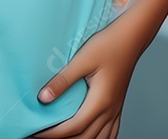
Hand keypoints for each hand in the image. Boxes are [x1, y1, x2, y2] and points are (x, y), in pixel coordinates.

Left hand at [30, 17, 142, 138]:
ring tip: (62, 137)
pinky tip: (89, 136)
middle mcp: (110, 110)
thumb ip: (63, 80)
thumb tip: (43, 97)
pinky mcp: (118, 105)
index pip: (73, 127)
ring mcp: (116, 109)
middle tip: (43, 136)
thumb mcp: (82, 59)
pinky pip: (111, 132)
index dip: (53, 133)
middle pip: (85, 138)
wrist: (131, 38)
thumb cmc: (109, 45)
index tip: (36, 132)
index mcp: (100, 101)